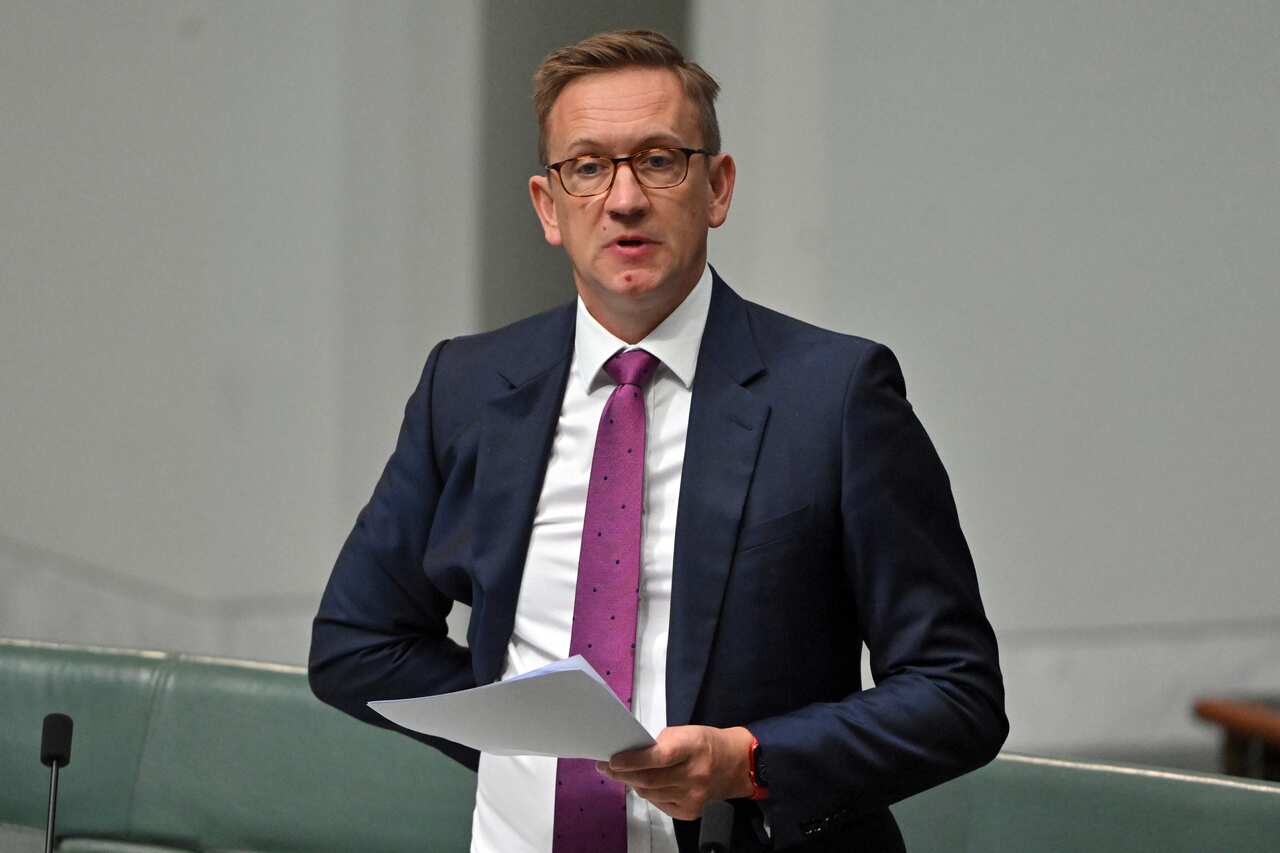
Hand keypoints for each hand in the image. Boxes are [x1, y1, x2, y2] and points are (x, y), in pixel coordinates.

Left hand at [596, 725, 754, 820]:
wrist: (737, 766)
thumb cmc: (708, 744)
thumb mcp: (687, 732)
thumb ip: (661, 743)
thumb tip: (634, 754)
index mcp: (693, 748)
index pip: (658, 757)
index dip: (633, 760)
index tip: (613, 759)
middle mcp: (694, 775)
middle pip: (649, 779)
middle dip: (623, 773)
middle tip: (606, 767)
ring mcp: (692, 797)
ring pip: (650, 793)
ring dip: (633, 783)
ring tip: (623, 774)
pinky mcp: (690, 812)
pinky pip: (659, 803)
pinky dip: (648, 793)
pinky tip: (644, 784)